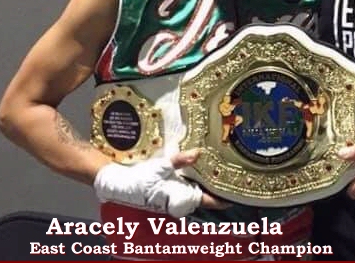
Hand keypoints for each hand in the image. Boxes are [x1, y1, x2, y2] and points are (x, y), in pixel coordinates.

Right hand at [93, 149, 230, 216]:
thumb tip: (197, 153)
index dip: (222, 199)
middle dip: (217, 189)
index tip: (236, 195)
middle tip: (232, 176)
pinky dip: (195, 179)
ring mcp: (174, 195)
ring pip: (195, 192)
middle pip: (204, 197)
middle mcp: (179, 199)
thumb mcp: (160, 166)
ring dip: (206, 184)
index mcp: (180, 197)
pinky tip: (200, 168)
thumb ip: (180, 160)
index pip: (207, 201)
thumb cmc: (139, 178)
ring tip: (220, 170)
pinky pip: (186, 187)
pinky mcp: (168, 190)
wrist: (118, 183)